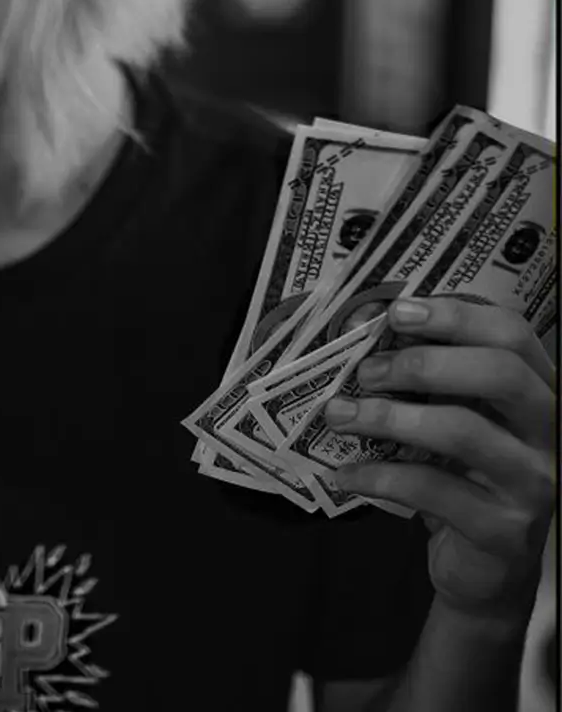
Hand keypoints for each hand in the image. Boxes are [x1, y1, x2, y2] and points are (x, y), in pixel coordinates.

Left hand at [326, 297, 556, 621]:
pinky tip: (344, 472)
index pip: (512, 335)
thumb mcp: (456, 416)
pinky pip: (431, 489)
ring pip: (462, 430)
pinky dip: (378, 476)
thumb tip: (367, 328)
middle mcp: (551, 434)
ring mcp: (534, 483)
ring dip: (387, 416)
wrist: (487, 567)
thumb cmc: (464, 473)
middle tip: (367, 371)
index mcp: (540, 393)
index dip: (456, 314)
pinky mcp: (502, 529)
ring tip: (339, 414)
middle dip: (423, 362)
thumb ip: (430, 376)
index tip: (396, 312)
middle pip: (500, 373)